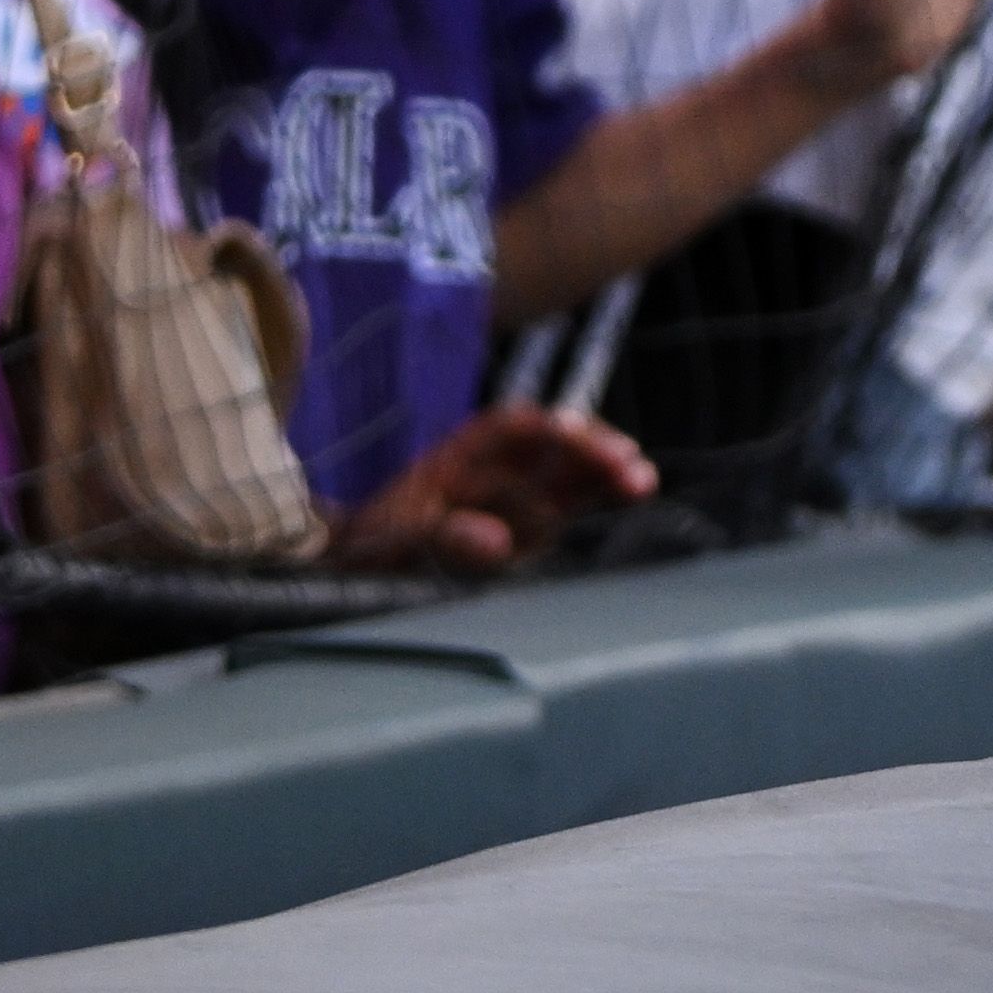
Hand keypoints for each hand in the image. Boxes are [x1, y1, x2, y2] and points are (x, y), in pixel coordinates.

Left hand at [320, 397, 652, 575]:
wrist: (350, 561)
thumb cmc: (369, 547)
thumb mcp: (393, 545)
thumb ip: (443, 539)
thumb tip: (498, 544)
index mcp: (456, 460)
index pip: (511, 431)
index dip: (546, 430)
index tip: (576, 432)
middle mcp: (487, 469)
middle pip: (548, 448)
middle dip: (590, 451)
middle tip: (632, 466)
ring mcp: (504, 496)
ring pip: (561, 474)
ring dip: (600, 471)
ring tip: (642, 478)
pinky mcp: (516, 528)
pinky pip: (556, 506)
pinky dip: (587, 495)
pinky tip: (623, 489)